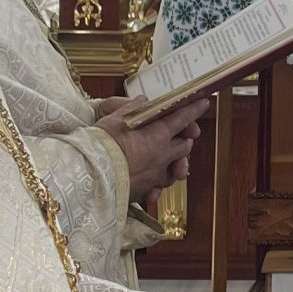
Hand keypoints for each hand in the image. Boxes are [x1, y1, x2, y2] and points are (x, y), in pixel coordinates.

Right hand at [96, 96, 210, 195]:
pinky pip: (157, 187)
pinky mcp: (144, 190)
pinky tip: (151, 183)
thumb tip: (143, 101)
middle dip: (185, 139)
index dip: (194, 109)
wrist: (89, 176)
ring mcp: (155, 175)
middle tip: (182, 135)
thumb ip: (132, 108)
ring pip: (174, 169)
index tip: (203, 103)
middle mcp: (162, 155)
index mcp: (157, 135)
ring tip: (169, 160)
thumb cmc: (101, 145)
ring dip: (174, 164)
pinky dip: (157, 184)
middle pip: (183, 146)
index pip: (182, 118)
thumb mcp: (114, 118)